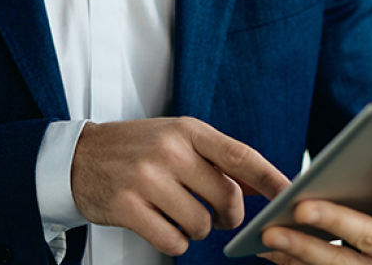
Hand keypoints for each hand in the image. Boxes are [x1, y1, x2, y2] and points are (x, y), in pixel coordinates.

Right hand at [70, 117, 289, 255]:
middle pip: (226, 198)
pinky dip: (173, 242)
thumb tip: (269, 185)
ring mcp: (146, 178)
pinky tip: (160, 226)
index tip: (292, 196)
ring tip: (178, 215)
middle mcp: (168, 150)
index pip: (241, 156)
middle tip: (217, 216)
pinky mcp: (126, 206)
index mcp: (187, 130)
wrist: (78, 157)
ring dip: (196, 230)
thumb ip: (220, 161)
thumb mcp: (177, 140)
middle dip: (228, 217)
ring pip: (200, 224)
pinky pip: (172, 241)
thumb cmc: (136, 149)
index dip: (271, 180)